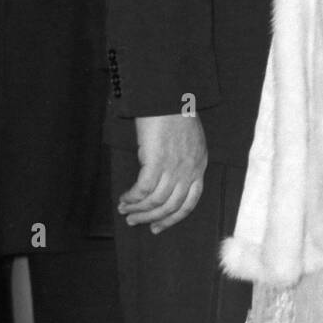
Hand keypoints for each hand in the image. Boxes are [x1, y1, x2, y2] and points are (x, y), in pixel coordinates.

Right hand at [119, 111, 206, 233]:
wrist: (168, 95)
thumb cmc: (175, 112)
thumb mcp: (189, 140)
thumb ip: (183, 161)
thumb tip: (165, 179)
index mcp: (200, 165)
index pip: (190, 203)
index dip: (173, 218)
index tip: (158, 227)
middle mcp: (189, 170)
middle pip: (171, 206)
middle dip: (151, 218)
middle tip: (135, 221)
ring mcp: (174, 167)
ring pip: (155, 202)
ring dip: (138, 209)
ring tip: (125, 210)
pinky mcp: (156, 162)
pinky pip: (142, 190)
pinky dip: (131, 197)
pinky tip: (123, 198)